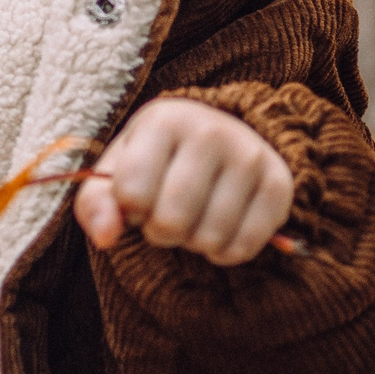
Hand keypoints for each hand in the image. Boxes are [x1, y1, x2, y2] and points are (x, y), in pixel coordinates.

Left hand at [74, 99, 292, 265]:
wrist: (220, 137)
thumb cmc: (157, 159)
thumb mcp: (117, 169)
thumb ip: (95, 203)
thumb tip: (105, 238)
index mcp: (164, 120)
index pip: (131, 193)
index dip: (129, 209)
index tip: (138, 197)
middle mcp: (211, 131)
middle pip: (171, 220)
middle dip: (161, 231)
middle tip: (166, 216)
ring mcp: (250, 156)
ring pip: (209, 238)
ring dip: (193, 243)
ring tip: (193, 218)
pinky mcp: (279, 184)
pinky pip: (243, 247)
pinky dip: (224, 253)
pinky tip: (219, 230)